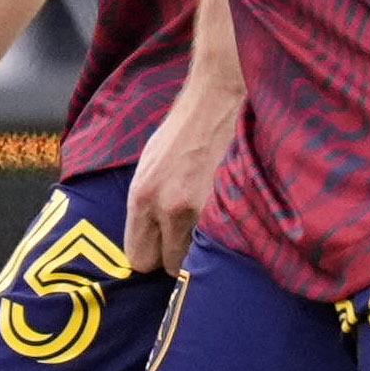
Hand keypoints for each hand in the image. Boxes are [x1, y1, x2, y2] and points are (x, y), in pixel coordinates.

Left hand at [121, 73, 229, 273]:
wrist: (215, 104)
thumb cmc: (179, 133)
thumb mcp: (146, 169)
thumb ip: (144, 207)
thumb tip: (147, 240)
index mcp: (143, 197)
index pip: (139, 258)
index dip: (150, 257)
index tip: (158, 250)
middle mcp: (170, 208)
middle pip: (168, 267)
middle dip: (174, 257)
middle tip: (183, 240)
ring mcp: (203, 209)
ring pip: (197, 258)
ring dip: (199, 249)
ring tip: (203, 226)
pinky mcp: (230, 206)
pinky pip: (221, 242)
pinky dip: (221, 236)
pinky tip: (222, 219)